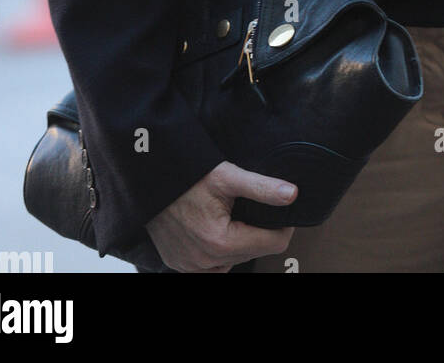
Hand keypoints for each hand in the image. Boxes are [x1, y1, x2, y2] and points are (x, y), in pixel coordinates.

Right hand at [145, 160, 297, 272]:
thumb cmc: (188, 176)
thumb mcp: (228, 176)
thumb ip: (262, 187)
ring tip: (235, 217)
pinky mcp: (179, 264)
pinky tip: (218, 230)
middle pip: (253, 252)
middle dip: (260, 232)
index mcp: (221, 242)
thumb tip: (292, 194)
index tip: (283, 210)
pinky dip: (219, 252)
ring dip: (240, 244)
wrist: (150, 180)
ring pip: (233, 261)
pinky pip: (211, 266)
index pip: (273, 244)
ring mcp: (190, 266)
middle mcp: (205, 261)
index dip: (284, 226)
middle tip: (256, 208)